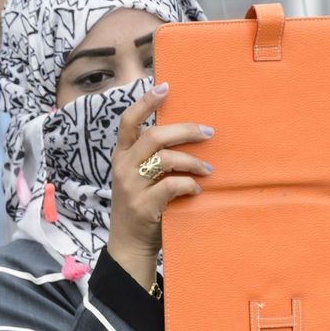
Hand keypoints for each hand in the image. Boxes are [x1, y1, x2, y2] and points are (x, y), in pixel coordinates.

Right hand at [107, 82, 213, 286]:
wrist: (129, 245)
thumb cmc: (141, 206)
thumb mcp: (137, 177)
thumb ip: (151, 157)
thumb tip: (185, 132)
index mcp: (121, 156)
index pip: (128, 121)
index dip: (146, 102)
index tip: (165, 86)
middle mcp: (123, 167)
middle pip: (154, 136)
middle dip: (185, 130)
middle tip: (208, 132)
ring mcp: (132, 187)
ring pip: (166, 159)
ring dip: (193, 161)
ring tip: (207, 169)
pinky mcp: (144, 206)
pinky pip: (173, 185)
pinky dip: (189, 184)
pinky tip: (196, 189)